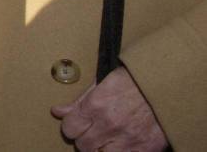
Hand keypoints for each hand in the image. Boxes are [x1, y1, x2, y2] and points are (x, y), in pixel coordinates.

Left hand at [51, 67, 168, 150]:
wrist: (166, 84)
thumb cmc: (133, 79)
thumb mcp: (103, 82)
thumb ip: (80, 100)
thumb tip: (57, 111)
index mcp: (97, 104)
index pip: (69, 128)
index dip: (71, 125)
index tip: (77, 122)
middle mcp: (109, 124)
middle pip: (82, 145)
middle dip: (84, 138)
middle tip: (92, 130)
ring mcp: (127, 140)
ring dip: (99, 148)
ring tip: (106, 137)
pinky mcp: (143, 150)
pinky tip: (120, 143)